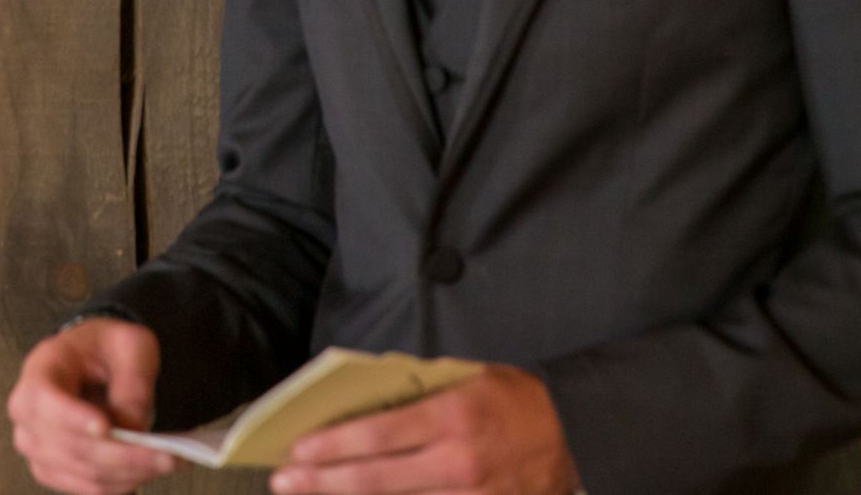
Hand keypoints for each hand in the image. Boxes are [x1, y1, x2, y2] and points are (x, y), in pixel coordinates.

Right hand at [8, 317, 184, 493]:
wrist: (92, 362)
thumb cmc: (107, 348)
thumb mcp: (130, 345)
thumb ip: (132, 381)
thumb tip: (133, 428)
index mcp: (41, 368)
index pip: (44, 399)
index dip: (72, 418)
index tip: (106, 427)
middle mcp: (27, 411)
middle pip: (67, 445)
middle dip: (121, 455)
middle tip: (166, 455)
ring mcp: (34, 444)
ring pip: (80, 471)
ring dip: (126, 473)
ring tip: (166, 462)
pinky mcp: (50, 468)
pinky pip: (85, 487)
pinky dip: (118, 484)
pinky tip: (146, 472)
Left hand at [271, 365, 579, 494]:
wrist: (576, 434)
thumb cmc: (514, 398)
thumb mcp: (466, 378)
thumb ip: (419, 394)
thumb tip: (363, 408)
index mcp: (452, 416)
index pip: (378, 434)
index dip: (332, 446)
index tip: (296, 451)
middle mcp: (458, 461)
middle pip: (376, 479)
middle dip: (323, 482)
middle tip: (283, 482)